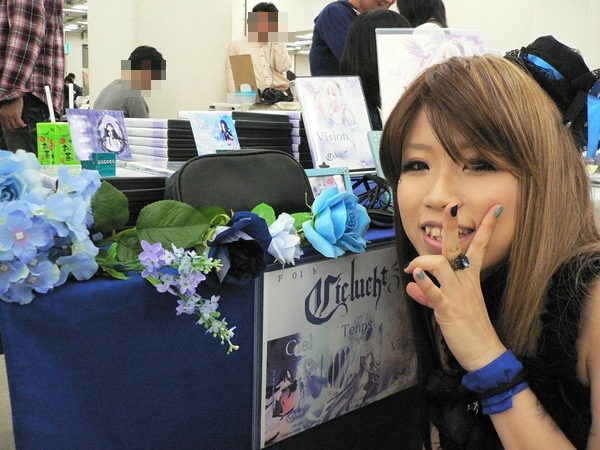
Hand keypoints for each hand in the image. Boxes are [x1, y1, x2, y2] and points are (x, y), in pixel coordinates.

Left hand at [0, 97, 26, 131]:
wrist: (15, 96)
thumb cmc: (11, 102)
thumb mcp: (4, 109)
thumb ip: (5, 115)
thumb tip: (9, 122)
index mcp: (0, 114)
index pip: (3, 125)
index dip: (8, 128)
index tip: (12, 128)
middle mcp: (4, 115)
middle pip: (9, 126)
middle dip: (13, 129)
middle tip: (17, 128)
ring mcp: (10, 115)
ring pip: (15, 125)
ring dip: (19, 126)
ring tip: (22, 125)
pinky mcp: (16, 114)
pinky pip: (20, 123)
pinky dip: (22, 125)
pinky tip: (24, 124)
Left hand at [403, 204, 506, 371]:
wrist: (483, 353)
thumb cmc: (469, 329)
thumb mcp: (448, 307)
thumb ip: (429, 293)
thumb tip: (411, 285)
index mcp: (470, 279)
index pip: (479, 247)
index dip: (487, 227)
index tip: (496, 207)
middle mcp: (465, 282)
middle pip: (458, 248)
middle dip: (452, 226)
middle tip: (450, 207)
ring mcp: (457, 295)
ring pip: (442, 265)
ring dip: (424, 260)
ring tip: (411, 266)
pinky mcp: (448, 309)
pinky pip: (435, 293)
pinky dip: (423, 282)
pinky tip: (414, 275)